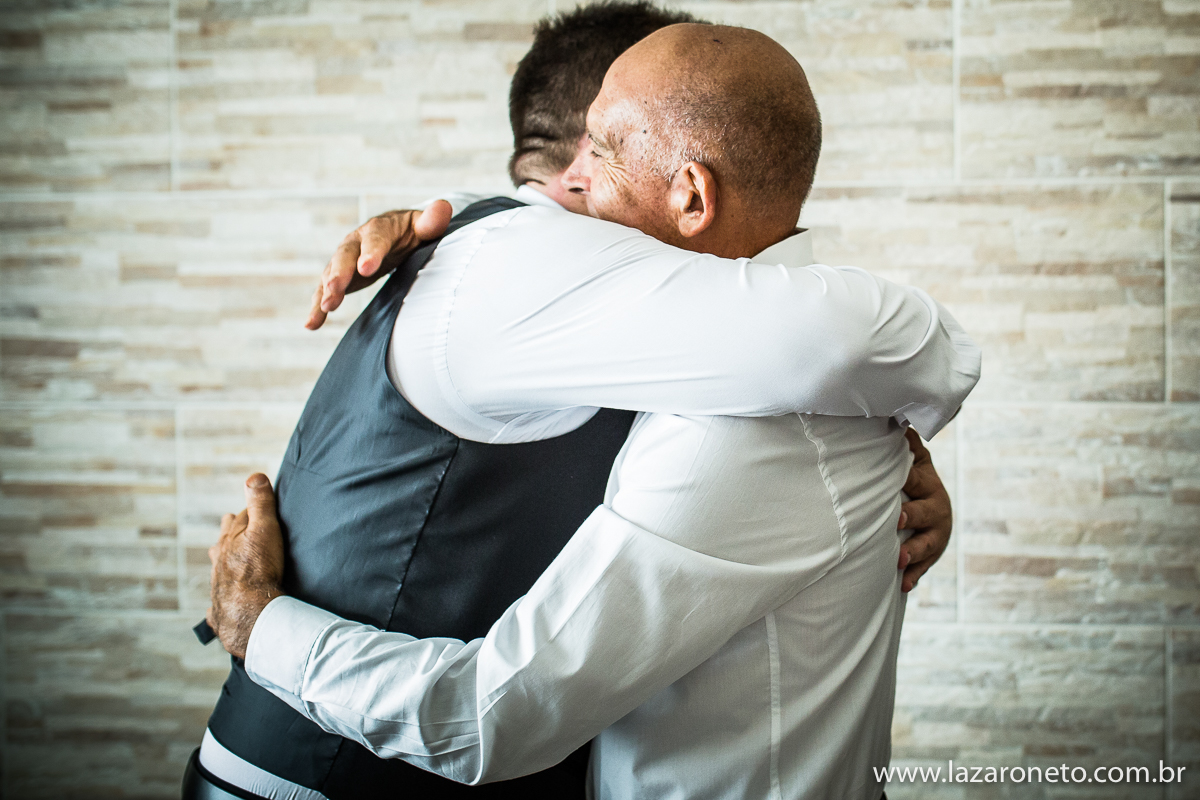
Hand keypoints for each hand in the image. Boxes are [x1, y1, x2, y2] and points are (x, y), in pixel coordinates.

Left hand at [207, 473, 286, 658]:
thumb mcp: (264, 529)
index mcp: (229, 540)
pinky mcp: (221, 610)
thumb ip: (260, 503)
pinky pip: (217, 606)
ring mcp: (218, 585)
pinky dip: (220, 604)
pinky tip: (217, 609)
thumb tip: (253, 476)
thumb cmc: (259, 569)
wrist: (250, 612)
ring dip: (223, 565)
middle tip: (233, 529)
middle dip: (229, 535)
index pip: (239, 519)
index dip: (249, 513)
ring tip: (226, 563)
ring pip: (218, 570)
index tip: (254, 510)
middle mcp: (219, 561)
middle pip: (222, 542)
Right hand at [306, 200, 453, 329]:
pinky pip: (325, 291)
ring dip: (326, 291)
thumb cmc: (411, 231)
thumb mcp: (422, 225)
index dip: (371, 252)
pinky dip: (317, 307)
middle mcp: (356, 242)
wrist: (394, 234)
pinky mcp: (339, 278)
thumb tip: (443, 208)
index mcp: (378, 229)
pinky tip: (312, 324)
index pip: (374, 238)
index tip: (367, 268)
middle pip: (345, 256)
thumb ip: (431, 221)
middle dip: (339, 273)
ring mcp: (345, 260)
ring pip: (332, 274)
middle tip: (335, 290)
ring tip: (325, 309)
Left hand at [897, 428, 951, 593]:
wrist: (927, 502)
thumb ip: (901, 441)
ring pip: (928, 543)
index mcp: (926, 480)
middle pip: (926, 511)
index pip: (916, 478)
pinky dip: (914, 576)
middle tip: (898, 520)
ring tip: (899, 560)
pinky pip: (924, 567)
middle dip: (913, 516)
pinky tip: (904, 585)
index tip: (896, 480)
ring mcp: (936, 532)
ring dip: (914, 552)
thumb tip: (886, 413)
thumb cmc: (908, 476)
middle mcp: (936, 505)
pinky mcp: (932, 553)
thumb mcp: (910, 458)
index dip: (906, 479)